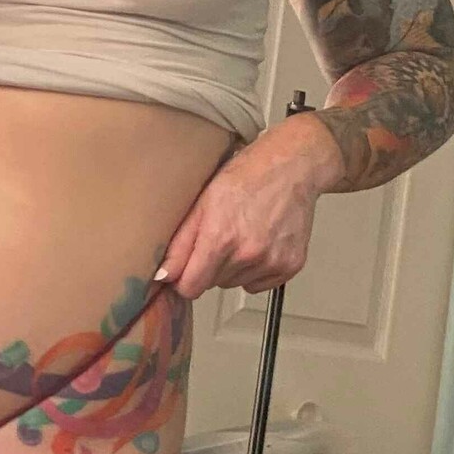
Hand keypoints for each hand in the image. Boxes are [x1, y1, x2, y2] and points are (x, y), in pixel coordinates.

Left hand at [155, 115, 343, 299]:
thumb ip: (180, 243)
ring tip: (241, 235)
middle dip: (209, 267)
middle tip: (219, 236)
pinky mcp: (290, 266)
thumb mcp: (201, 201)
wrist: (290, 167)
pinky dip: (255, 270)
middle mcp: (247, 254)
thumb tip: (163, 276)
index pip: (190, 287)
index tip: (186, 266)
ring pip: (235, 284)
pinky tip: (258, 243)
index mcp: (220, 237)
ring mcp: (271, 261)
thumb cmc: (246, 176)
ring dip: (232, 268)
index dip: (183, 278)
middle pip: (212, 285)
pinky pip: (259, 285)